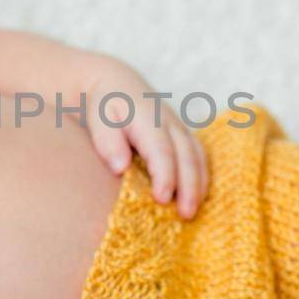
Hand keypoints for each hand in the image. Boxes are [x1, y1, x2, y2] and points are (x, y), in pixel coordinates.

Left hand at [81, 58, 209, 218]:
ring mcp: (179, 128)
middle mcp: (169, 122)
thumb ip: (107, 141)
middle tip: (185, 214)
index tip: (161, 198)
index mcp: (148, 117)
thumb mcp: (98, 118)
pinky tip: (196, 199)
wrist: (115, 83)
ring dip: (198, 185)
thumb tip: (120, 167)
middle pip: (186, 155)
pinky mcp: (183, 135)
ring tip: (191, 212)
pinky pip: (198, 157)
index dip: (164, 175)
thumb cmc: (104, 106)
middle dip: (188, 186)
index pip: (161, 149)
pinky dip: (201, 178)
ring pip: (197, 157)